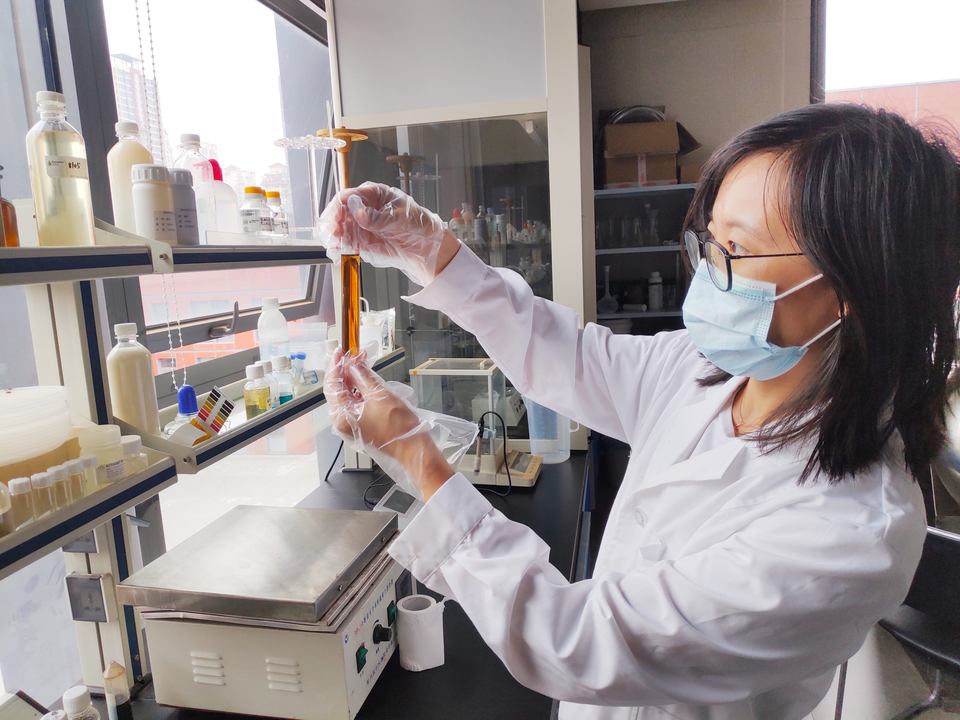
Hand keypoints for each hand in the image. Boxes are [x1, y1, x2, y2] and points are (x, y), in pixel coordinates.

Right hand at [317, 182, 460, 286]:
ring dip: (334, 235)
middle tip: (333, 232)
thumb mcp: (399, 219)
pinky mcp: (361, 241)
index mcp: (374, 194)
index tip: (337, 217)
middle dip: (334, 221)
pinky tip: (336, 250)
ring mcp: (361, 225)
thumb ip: (376, 216)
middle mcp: (364, 207)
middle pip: (341, 210)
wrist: (425, 247)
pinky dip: (339, 246)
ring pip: (340, 227)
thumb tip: (356, 209)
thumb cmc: (417, 225)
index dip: (340, 205)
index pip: (350, 195)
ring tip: (334, 243)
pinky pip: (345, 242)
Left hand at [324, 350, 453, 498]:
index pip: (332, 385)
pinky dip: (359, 390)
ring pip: (347, 396)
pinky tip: (366, 379)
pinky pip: (355, 404)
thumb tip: (353, 363)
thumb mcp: (379, 394)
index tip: (341, 351)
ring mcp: (350, 425)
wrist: (413, 448)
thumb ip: (363, 376)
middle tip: (355, 355)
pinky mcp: (360, 426)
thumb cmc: (398, 426)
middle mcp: (341, 422)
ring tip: (362, 363)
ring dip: (353, 379)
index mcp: (341, 416)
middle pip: (337, 390)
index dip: (336, 365)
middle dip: (346, 370)